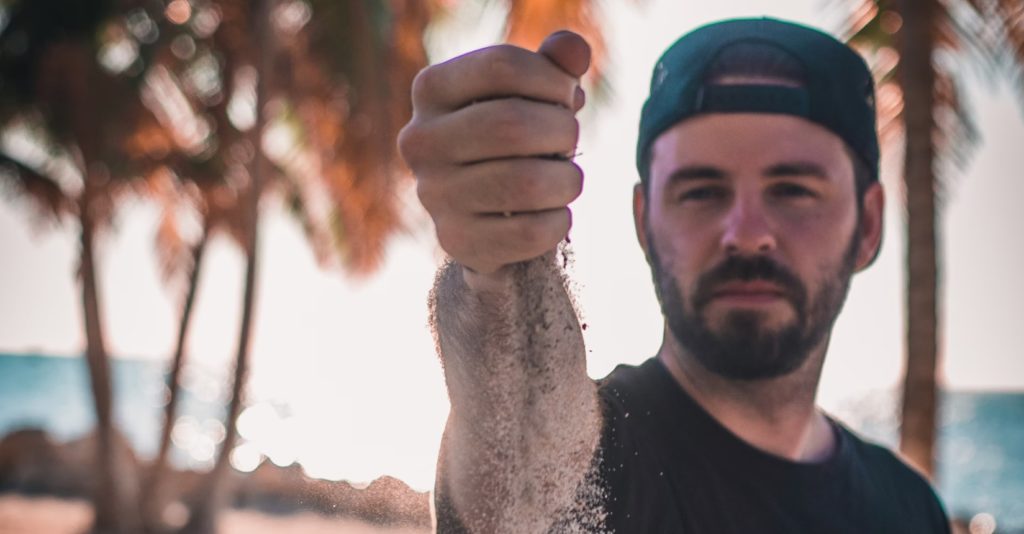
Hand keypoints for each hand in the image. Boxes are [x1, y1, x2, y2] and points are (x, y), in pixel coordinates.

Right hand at [398, 31, 589, 275]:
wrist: (485, 214)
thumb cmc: (514, 139)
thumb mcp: (531, 94)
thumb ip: (554, 66)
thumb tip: (572, 50)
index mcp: (432, 88)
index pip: (501, 66)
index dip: (551, 79)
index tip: (566, 97)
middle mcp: (420, 140)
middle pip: (512, 124)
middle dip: (561, 131)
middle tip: (569, 140)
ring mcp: (433, 194)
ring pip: (525, 184)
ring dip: (566, 181)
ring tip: (566, 179)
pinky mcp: (455, 241)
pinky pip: (528, 233)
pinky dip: (558, 222)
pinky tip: (554, 215)